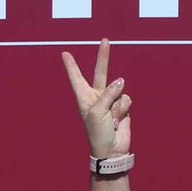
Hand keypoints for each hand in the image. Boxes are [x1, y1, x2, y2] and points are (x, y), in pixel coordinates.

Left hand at [61, 39, 132, 159]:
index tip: (64, 54)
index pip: (77, 78)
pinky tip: (118, 120)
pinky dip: (123, 109)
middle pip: (100, 72)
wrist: (111, 150)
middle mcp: (97, 97)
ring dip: (116, 105)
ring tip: (111, 119)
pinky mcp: (122, 106)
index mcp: (84, 98)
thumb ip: (108, 93)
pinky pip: (126, 99)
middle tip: (105, 40)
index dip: (71, 66)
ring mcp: (111, 101)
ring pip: (119, 90)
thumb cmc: (97, 133)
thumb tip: (121, 80)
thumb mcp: (97, 112)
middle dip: (103, 57)